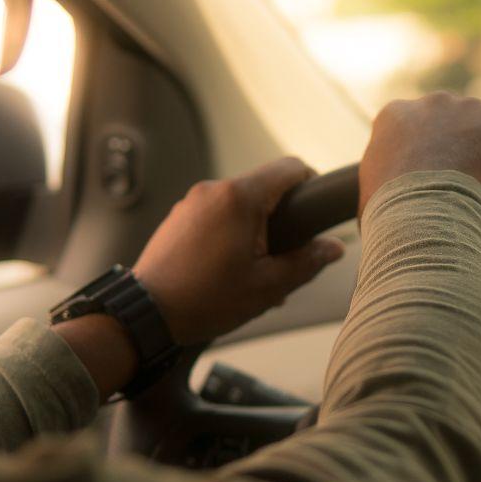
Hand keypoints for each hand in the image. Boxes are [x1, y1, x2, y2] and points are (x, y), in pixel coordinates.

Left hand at [133, 157, 343, 345]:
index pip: (291, 167)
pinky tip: (227, 270)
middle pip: (264, 187)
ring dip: (254, 229)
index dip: (311, 185)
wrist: (146, 314)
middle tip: (283, 257)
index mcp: (240, 198)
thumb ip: (307, 261)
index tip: (315, 212)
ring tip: (252, 271)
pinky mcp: (179, 216)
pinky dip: (230, 233)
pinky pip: (216, 214)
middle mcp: (214, 190)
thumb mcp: (269, 286)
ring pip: (239, 203)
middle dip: (280, 218)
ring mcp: (192, 201)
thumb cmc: (206, 300)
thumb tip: (334, 247)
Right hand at [358, 92, 480, 214]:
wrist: (426, 215)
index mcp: (395, 116)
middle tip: (464, 193)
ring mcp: (473, 108)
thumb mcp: (369, 199)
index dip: (430, 162)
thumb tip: (381, 215)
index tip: (436, 188)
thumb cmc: (391, 217)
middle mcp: (434, 102)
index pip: (418, 133)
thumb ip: (380, 189)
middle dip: (463, 154)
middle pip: (457, 127)